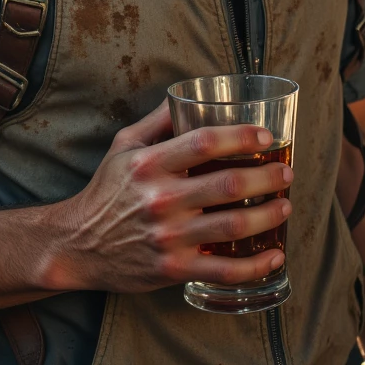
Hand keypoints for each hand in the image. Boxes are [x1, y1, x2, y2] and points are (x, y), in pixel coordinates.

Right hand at [44, 100, 292, 294]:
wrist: (78, 245)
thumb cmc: (106, 192)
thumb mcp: (123, 147)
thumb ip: (156, 122)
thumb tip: (188, 94)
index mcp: (150, 165)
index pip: (204, 142)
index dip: (241, 136)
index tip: (266, 136)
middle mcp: (160, 200)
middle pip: (228, 185)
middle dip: (267, 177)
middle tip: (286, 173)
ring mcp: (168, 237)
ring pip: (233, 227)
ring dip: (269, 216)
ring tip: (286, 205)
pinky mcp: (173, 269)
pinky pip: (224, 270)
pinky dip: (256, 265)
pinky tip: (276, 255)